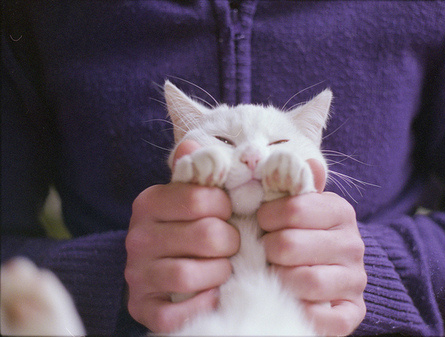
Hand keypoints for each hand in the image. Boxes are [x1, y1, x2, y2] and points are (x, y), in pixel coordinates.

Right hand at [125, 140, 238, 332]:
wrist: (161, 270)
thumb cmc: (187, 227)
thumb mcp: (190, 196)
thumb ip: (196, 173)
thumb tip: (192, 144)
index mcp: (149, 202)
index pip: (201, 198)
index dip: (227, 207)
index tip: (230, 213)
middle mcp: (137, 237)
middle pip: (205, 236)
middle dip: (231, 242)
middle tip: (233, 244)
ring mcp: (137, 275)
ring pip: (188, 275)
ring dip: (220, 273)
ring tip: (225, 268)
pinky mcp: (142, 307)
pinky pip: (174, 312)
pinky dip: (202, 304)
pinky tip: (211, 294)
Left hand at [257, 160, 366, 335]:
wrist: (327, 276)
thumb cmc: (300, 235)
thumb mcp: (297, 207)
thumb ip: (295, 185)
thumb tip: (308, 162)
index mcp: (340, 211)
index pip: (294, 208)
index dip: (267, 217)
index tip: (261, 222)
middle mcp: (353, 244)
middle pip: (290, 245)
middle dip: (268, 250)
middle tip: (265, 252)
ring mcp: (355, 280)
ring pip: (304, 280)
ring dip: (278, 279)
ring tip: (273, 274)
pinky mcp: (352, 312)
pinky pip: (323, 317)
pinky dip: (300, 310)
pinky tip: (291, 300)